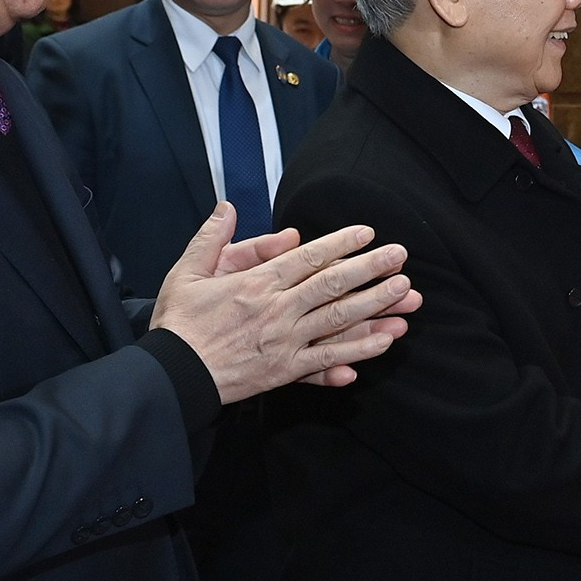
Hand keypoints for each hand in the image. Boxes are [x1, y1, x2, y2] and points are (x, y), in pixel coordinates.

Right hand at [150, 204, 421, 401]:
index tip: (368, 233)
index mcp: (257, 283)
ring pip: (338, 320)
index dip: (340, 244)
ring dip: (376, 306)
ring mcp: (285, 341)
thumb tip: (228, 206)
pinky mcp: (286, 370)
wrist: (174, 374)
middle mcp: (277, 309)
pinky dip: (358, 351)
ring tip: (406, 295)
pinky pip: (328, 359)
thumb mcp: (187, 271)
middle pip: (332, 285)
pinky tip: (384, 342)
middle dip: (371, 269)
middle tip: (401, 257)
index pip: (307, 258)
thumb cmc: (179, 322)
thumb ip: (212, 237)